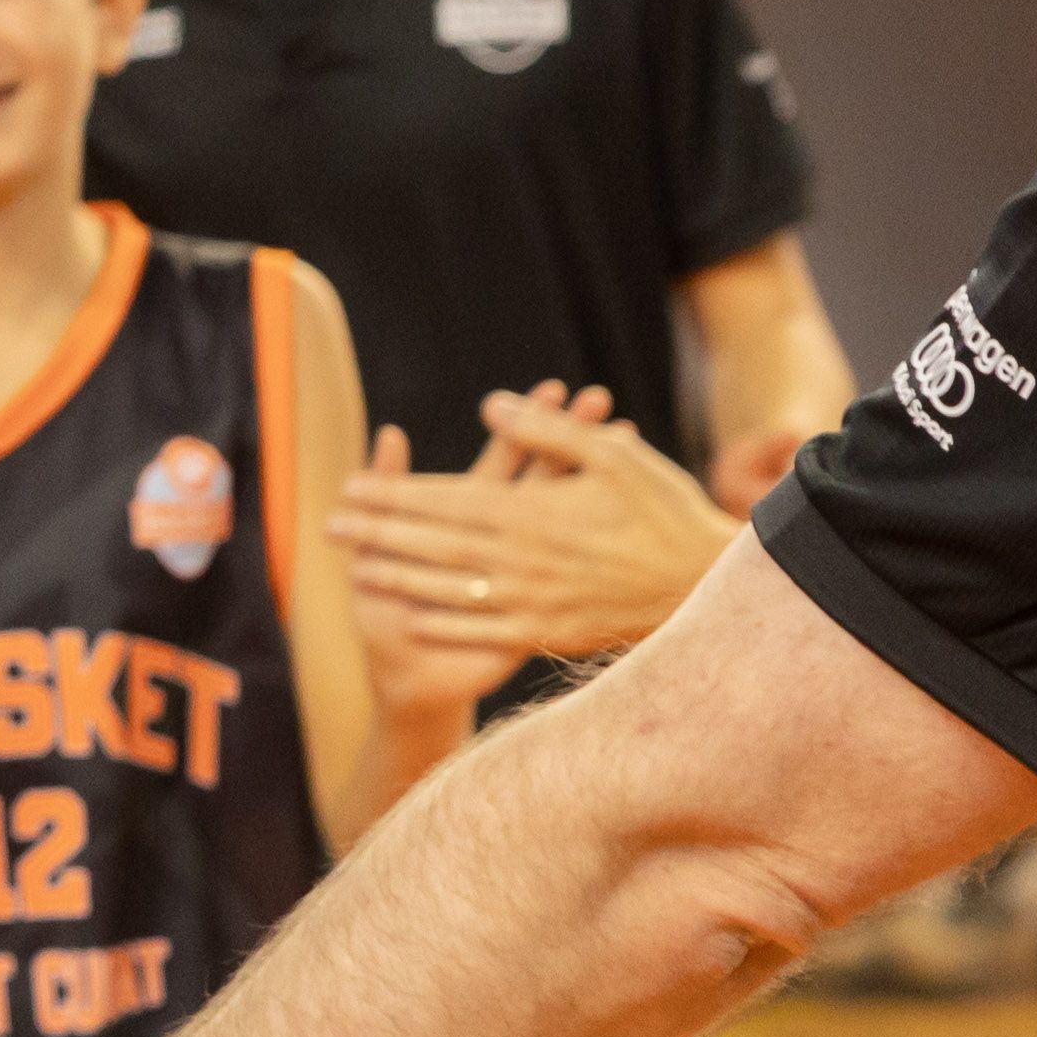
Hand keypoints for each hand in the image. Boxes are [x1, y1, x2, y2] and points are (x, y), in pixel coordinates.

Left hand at [323, 382, 735, 669]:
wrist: (707, 585)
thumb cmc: (663, 510)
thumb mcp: (614, 457)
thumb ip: (548, 432)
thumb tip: (491, 403)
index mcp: (534, 513)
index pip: (446, 500)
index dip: (395, 495)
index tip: (351, 486)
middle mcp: (524, 560)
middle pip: (434, 544)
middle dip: (378, 533)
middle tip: (330, 523)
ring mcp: (533, 602)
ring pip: (448, 589)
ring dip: (398, 576)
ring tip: (354, 567)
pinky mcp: (547, 633)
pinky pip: (482, 631)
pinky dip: (443, 623)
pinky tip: (410, 617)